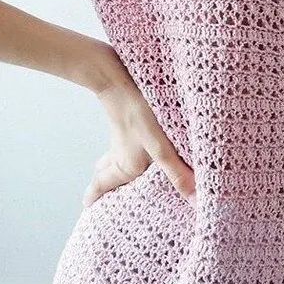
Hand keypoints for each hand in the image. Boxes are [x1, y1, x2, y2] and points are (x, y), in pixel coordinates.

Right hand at [81, 77, 195, 208]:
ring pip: (111, 156)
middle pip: (104, 172)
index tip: (87, 205)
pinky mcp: (126, 120)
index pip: (103, 184)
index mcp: (125, 165)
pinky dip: (120, 148)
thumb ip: (177, 174)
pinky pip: (119, 141)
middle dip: (103, 184)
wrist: (121, 78)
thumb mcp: (161, 147)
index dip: (94, 196)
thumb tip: (196, 201)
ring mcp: (121, 135)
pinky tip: (131, 142)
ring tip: (112, 171)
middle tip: (99, 193)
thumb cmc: (139, 113)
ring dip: (110, 165)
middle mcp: (119, 153)